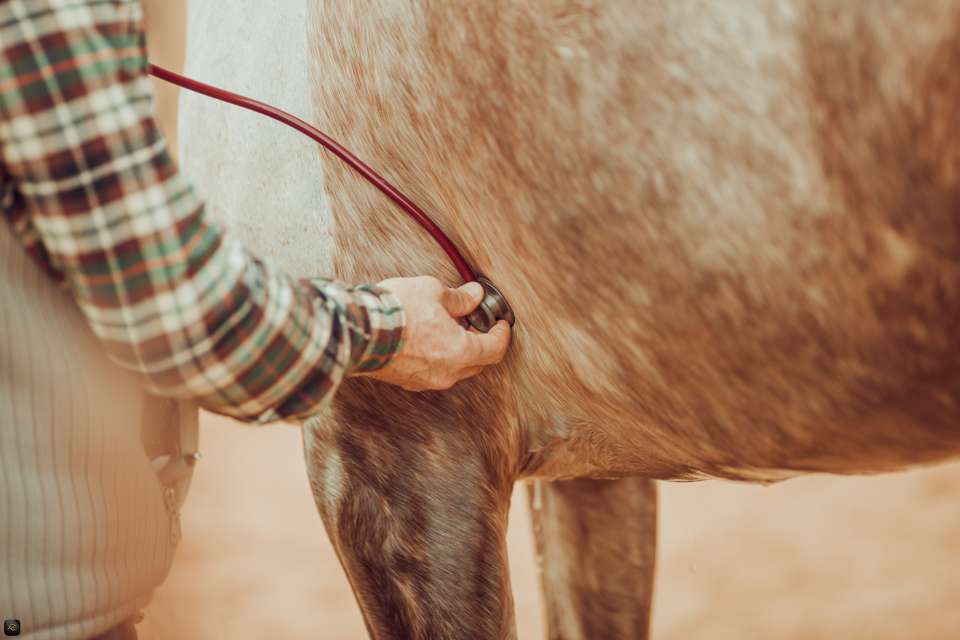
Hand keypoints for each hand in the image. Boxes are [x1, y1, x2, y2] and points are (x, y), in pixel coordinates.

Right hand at [358, 276, 511, 390]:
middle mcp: (446, 373)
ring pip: (453, 369)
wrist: (358, 331)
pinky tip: (426, 339)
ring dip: (456, 351)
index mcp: (461, 352)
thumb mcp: (434, 292)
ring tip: (447, 327)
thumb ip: (459, 298)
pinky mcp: (405, 382)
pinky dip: (437, 358)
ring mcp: (425, 381)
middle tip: (473, 322)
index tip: (501, 323)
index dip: (502, 334)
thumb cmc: (397, 311)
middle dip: (480, 343)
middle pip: (476, 363)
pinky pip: (431, 372)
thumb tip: (473, 295)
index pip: (495, 349)